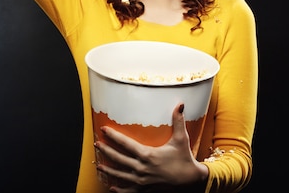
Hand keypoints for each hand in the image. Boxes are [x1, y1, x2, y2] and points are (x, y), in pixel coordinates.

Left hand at [94, 103, 208, 191]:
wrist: (191, 179)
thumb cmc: (185, 158)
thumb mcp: (181, 139)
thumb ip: (178, 121)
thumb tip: (180, 104)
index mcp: (148, 155)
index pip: (126, 143)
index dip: (113, 136)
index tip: (104, 129)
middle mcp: (142, 168)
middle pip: (118, 159)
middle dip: (106, 151)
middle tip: (96, 144)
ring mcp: (142, 180)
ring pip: (120, 175)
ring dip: (108, 170)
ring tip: (98, 166)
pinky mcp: (146, 189)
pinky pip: (129, 190)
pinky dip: (120, 189)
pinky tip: (112, 187)